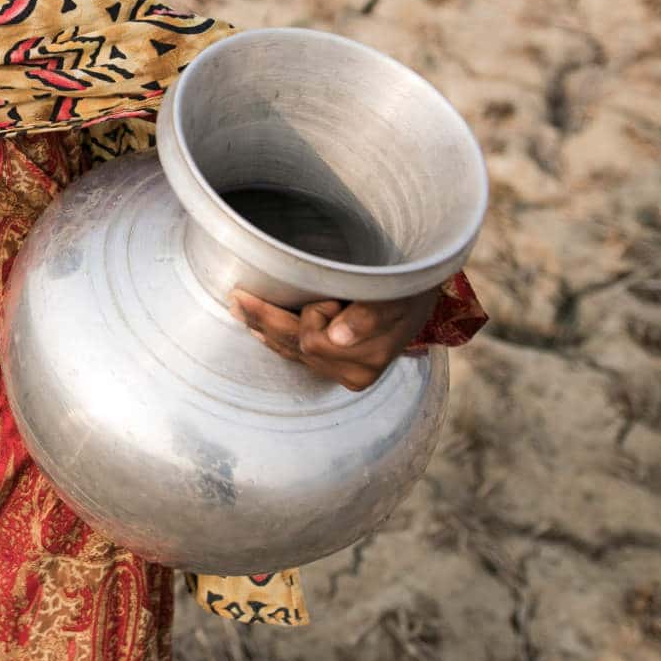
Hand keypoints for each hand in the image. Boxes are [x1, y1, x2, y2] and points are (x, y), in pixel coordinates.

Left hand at [229, 288, 435, 391]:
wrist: (424, 296)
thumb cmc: (408, 284)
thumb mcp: (397, 291)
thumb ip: (370, 314)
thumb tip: (339, 336)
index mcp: (370, 354)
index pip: (314, 338)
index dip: (302, 315)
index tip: (263, 294)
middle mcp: (357, 372)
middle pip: (297, 346)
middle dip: (268, 319)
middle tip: (236, 297)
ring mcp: (348, 376)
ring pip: (293, 353)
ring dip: (269, 328)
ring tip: (242, 306)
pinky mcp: (341, 374)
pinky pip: (299, 359)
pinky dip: (277, 341)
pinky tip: (257, 329)